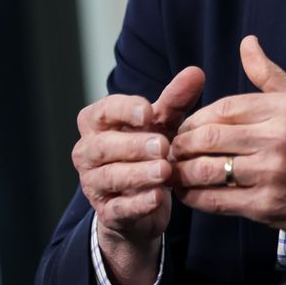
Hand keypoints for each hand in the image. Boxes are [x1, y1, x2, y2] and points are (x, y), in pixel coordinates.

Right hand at [72, 66, 205, 284]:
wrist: (144, 200)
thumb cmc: (150, 151)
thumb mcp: (164, 124)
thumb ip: (176, 100)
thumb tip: (196, 71)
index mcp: (98, 124)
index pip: (103, 110)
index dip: (125, 110)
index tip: (149, 112)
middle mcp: (89, 153)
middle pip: (102, 146)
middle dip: (132, 145)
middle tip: (162, 145)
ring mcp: (94, 184)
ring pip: (108, 177)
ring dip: (137, 174)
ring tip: (165, 171)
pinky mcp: (108, 212)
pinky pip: (118, 208)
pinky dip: (137, 203)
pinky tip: (157, 197)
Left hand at [170, 36, 285, 261]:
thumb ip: (271, 76)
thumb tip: (247, 43)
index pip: (222, 107)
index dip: (196, 118)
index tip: (189, 128)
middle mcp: (279, 138)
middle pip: (207, 136)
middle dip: (182, 143)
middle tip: (175, 149)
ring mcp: (273, 173)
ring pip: (206, 169)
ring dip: (183, 171)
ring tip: (178, 171)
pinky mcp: (268, 206)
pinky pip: (217, 200)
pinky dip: (196, 197)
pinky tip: (192, 193)